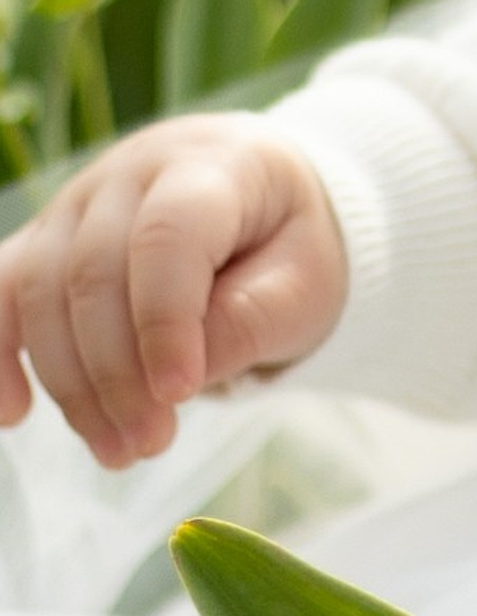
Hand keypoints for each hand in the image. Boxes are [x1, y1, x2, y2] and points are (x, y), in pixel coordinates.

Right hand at [0, 117, 349, 469]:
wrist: (263, 211)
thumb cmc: (289, 246)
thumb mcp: (307, 282)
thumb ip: (254, 319)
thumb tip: (181, 376)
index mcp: (212, 165)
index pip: (168, 235)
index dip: (165, 319)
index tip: (179, 394)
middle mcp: (131, 173)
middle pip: (93, 272)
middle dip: (116, 373)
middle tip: (150, 446)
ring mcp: (77, 203)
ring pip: (40, 290)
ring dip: (70, 383)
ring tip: (118, 451)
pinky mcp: (46, 241)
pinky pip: (0, 292)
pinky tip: (14, 414)